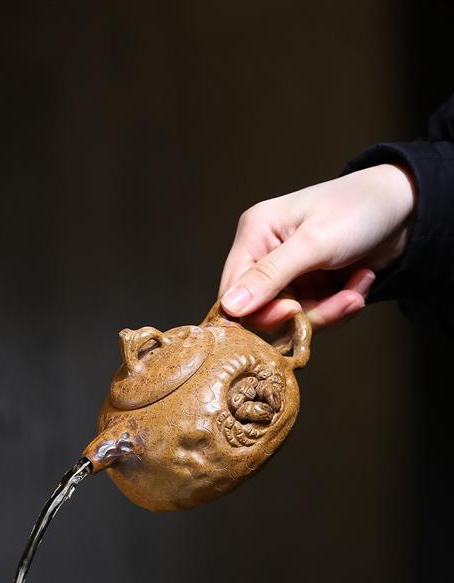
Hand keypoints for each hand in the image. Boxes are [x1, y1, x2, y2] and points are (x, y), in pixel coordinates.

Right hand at [219, 165, 415, 330]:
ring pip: (293, 320)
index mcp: (255, 234)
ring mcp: (290, 274)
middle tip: (343, 301)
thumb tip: (229, 308)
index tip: (294, 311)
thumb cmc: (360, 209)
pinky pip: (314, 316)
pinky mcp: (311, 287)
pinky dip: (340, 307)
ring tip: (357, 289)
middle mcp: (266, 255)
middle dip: (308, 313)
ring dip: (331, 310)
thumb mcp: (314, 243)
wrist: (408, 208)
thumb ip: (270, 276)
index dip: (259, 312)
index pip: (233, 292)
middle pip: (265, 312)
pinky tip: (359, 283)